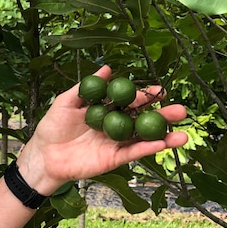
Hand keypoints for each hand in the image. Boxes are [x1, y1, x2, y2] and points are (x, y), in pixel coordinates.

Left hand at [16, 66, 187, 194]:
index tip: (160, 90)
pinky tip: (163, 144)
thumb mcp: (66, 102)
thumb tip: (106, 68)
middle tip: (180, 109)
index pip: (129, 101)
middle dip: (161, 115)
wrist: (43, 155)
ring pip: (143, 138)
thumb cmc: (51, 127)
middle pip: (142, 119)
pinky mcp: (114, 159)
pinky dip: (148, 149)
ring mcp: (115, 143)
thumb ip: (87, 87)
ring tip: (183, 133)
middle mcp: (114, 126)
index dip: (144, 96)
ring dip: (163, 136)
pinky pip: (133, 152)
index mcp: (104, 110)